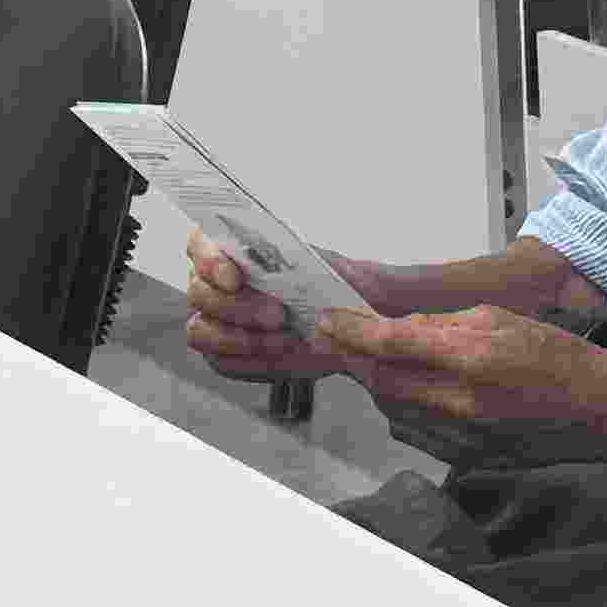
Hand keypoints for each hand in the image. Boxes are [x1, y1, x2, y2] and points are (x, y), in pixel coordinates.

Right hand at [185, 241, 416, 380]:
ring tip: (284, 340)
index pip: (198, 245)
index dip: (209, 259)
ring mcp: (216, 318)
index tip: (235, 275)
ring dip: (239, 338)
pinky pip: (218, 361)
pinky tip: (282, 355)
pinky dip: (247, 361)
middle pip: (198, 291)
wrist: (351, 329)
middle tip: (278, 315)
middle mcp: (217, 280)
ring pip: (202, 330)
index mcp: (233, 246)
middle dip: (237, 307)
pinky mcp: (224, 352)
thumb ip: (364, 270)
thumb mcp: (357, 273)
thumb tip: (407, 277)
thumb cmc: (344, 292)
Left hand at [308, 302, 606, 431]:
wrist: (598, 412)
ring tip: (380, 362)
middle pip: (381, 380)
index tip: (326, 320)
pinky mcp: (465, 459)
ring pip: (392, 409)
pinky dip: (402, 410)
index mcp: (472, 357)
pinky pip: (413, 432)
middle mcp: (462, 402)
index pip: (390, 343)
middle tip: (342, 339)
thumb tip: (395, 329)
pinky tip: (415, 393)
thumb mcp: (497, 319)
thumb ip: (440, 325)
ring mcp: (462, 438)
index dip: (350, 331)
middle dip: (356, 357)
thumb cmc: (554, 357)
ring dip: (379, 384)